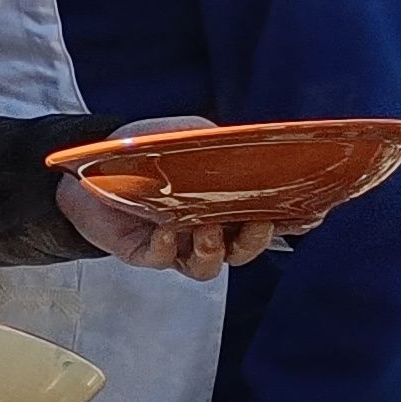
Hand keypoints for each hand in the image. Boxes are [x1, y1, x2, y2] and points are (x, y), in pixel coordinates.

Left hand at [61, 118, 281, 277]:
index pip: (271, 218)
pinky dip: (164, 250)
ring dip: (213, 252)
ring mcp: (178, 244)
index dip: (294, 222)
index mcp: (229, 202)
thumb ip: (218, 143)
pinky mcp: (145, 252)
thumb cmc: (145, 150)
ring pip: (208, 266)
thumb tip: (245, 143)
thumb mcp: (188, 135)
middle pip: (245, 250)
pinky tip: (164, 232)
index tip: (310, 216)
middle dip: (255, 241)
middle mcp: (210, 228)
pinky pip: (161, 260)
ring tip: (206, 231)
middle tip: (256, 224)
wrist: (89, 165)